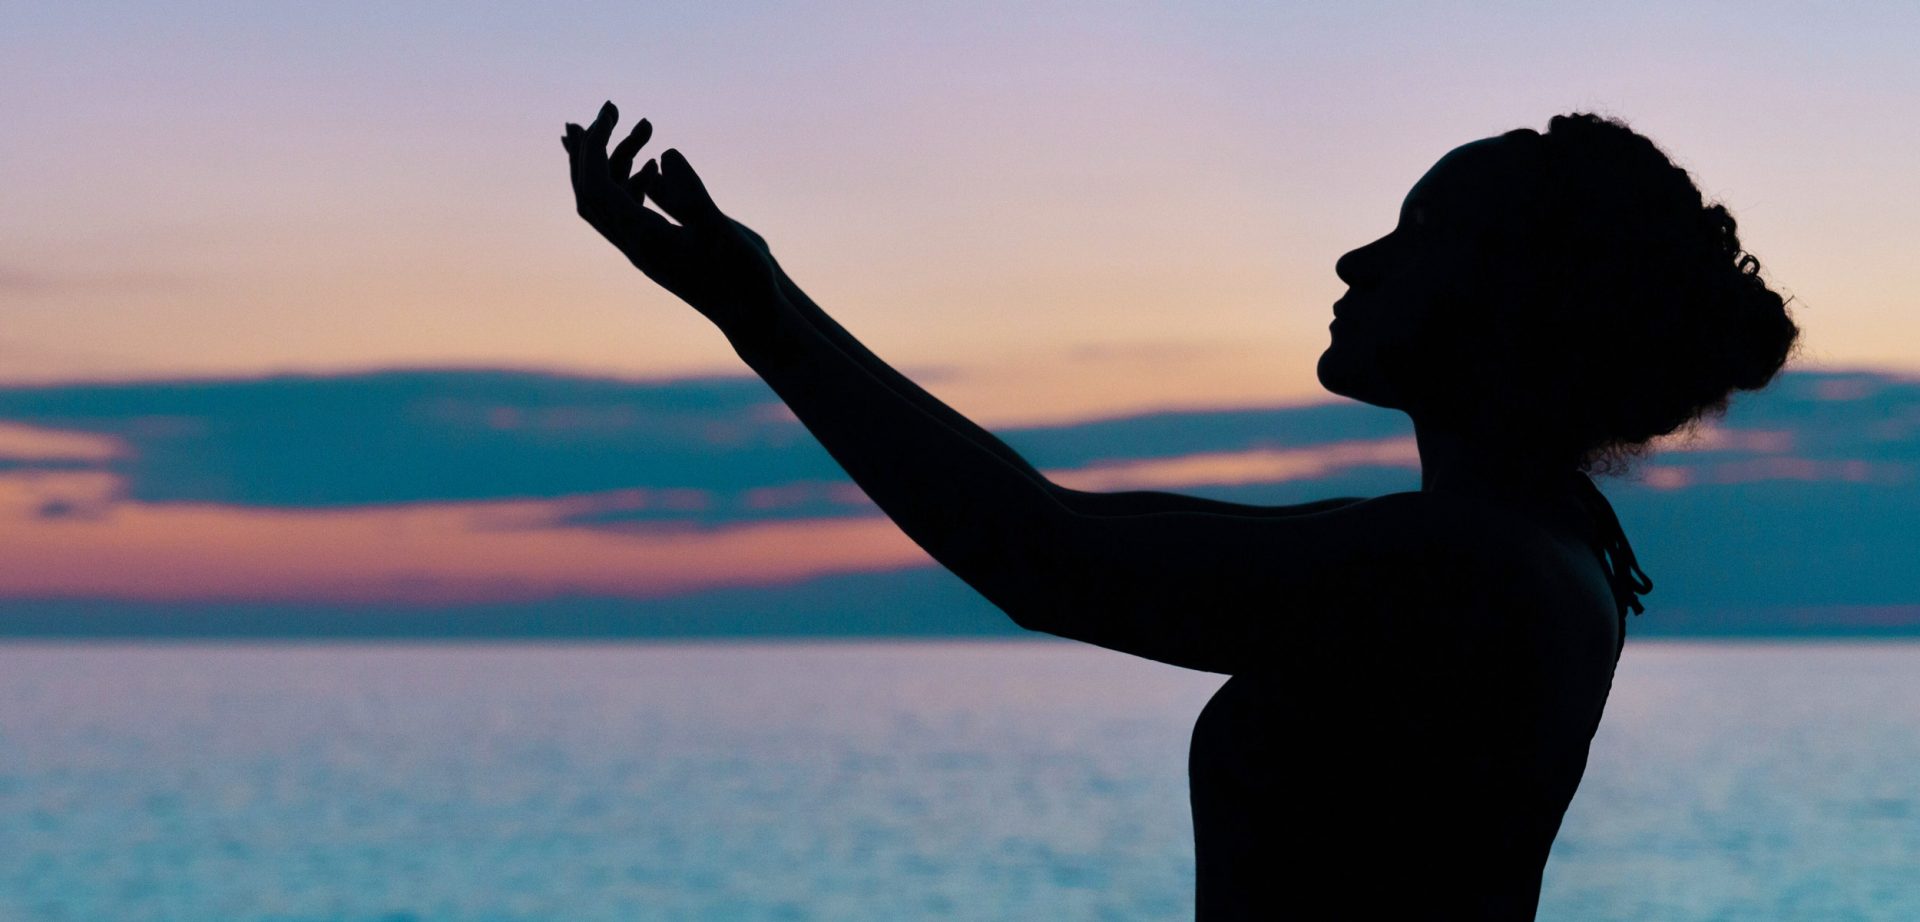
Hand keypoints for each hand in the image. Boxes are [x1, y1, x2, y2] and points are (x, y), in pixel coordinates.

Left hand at [563, 101, 784, 331]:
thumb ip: (692, 194)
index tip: (610, 110)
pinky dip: (632, 179)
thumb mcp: (721, 231)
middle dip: (592, 148)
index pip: (597, 187)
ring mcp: (646, 247)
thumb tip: (665, 153)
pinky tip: (653, 165)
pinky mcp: (661, 247)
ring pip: (611, 199)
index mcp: (643, 240)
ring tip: (647, 126)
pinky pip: (631, 210)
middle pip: (589, 192)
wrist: (754, 316)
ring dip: (619, 159)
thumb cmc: (743, 277)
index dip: (596, 145)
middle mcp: (636, 244)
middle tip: (608, 108)